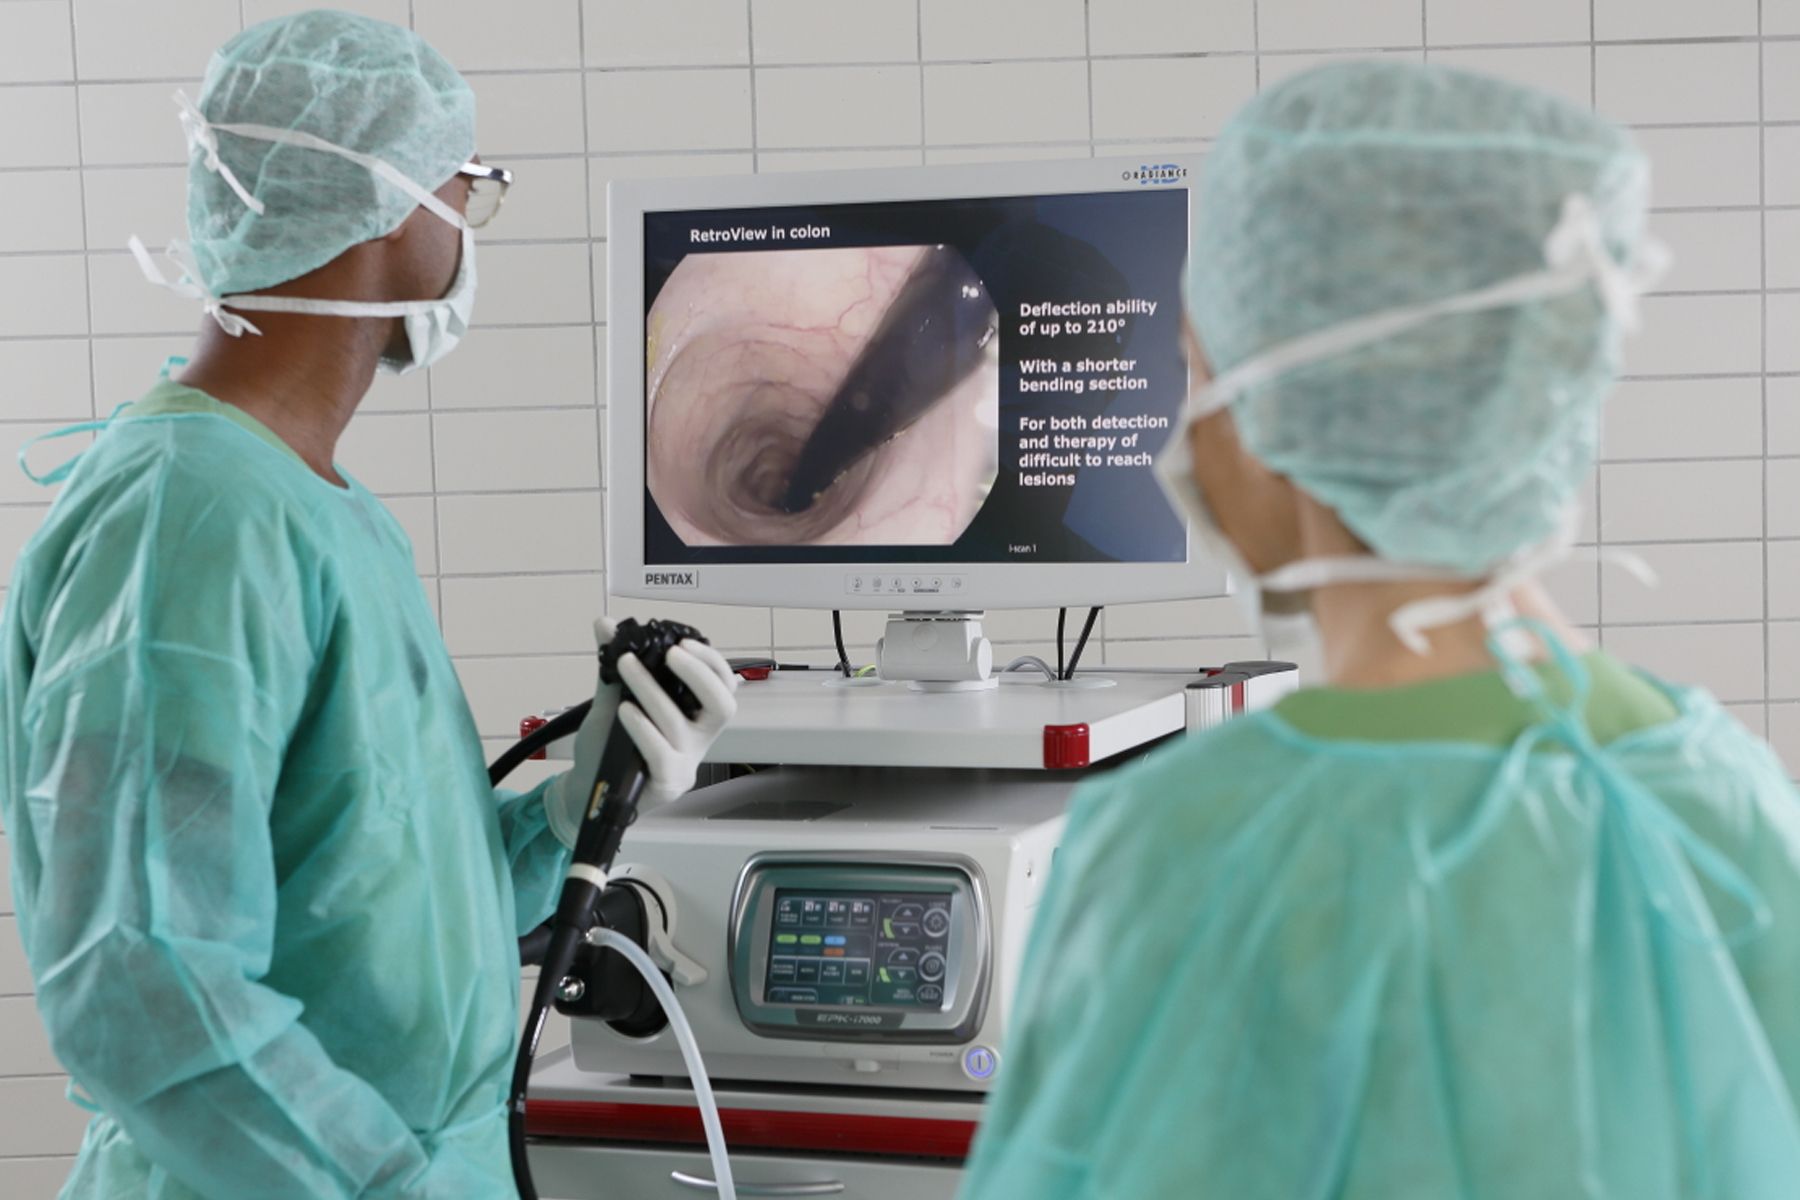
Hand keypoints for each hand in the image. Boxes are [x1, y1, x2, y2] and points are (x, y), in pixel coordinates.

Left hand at [544, 619, 738, 846]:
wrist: (587, 787)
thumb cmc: (608, 746)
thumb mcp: (612, 699)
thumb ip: (613, 666)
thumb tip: (604, 624)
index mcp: (695, 716)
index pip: (724, 686)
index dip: (711, 662)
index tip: (683, 641)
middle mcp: (698, 739)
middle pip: (723, 706)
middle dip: (700, 674)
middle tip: (671, 653)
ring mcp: (685, 762)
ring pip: (678, 723)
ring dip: (651, 689)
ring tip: (625, 666)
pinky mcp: (666, 782)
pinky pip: (661, 752)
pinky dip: (643, 727)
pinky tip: (626, 710)